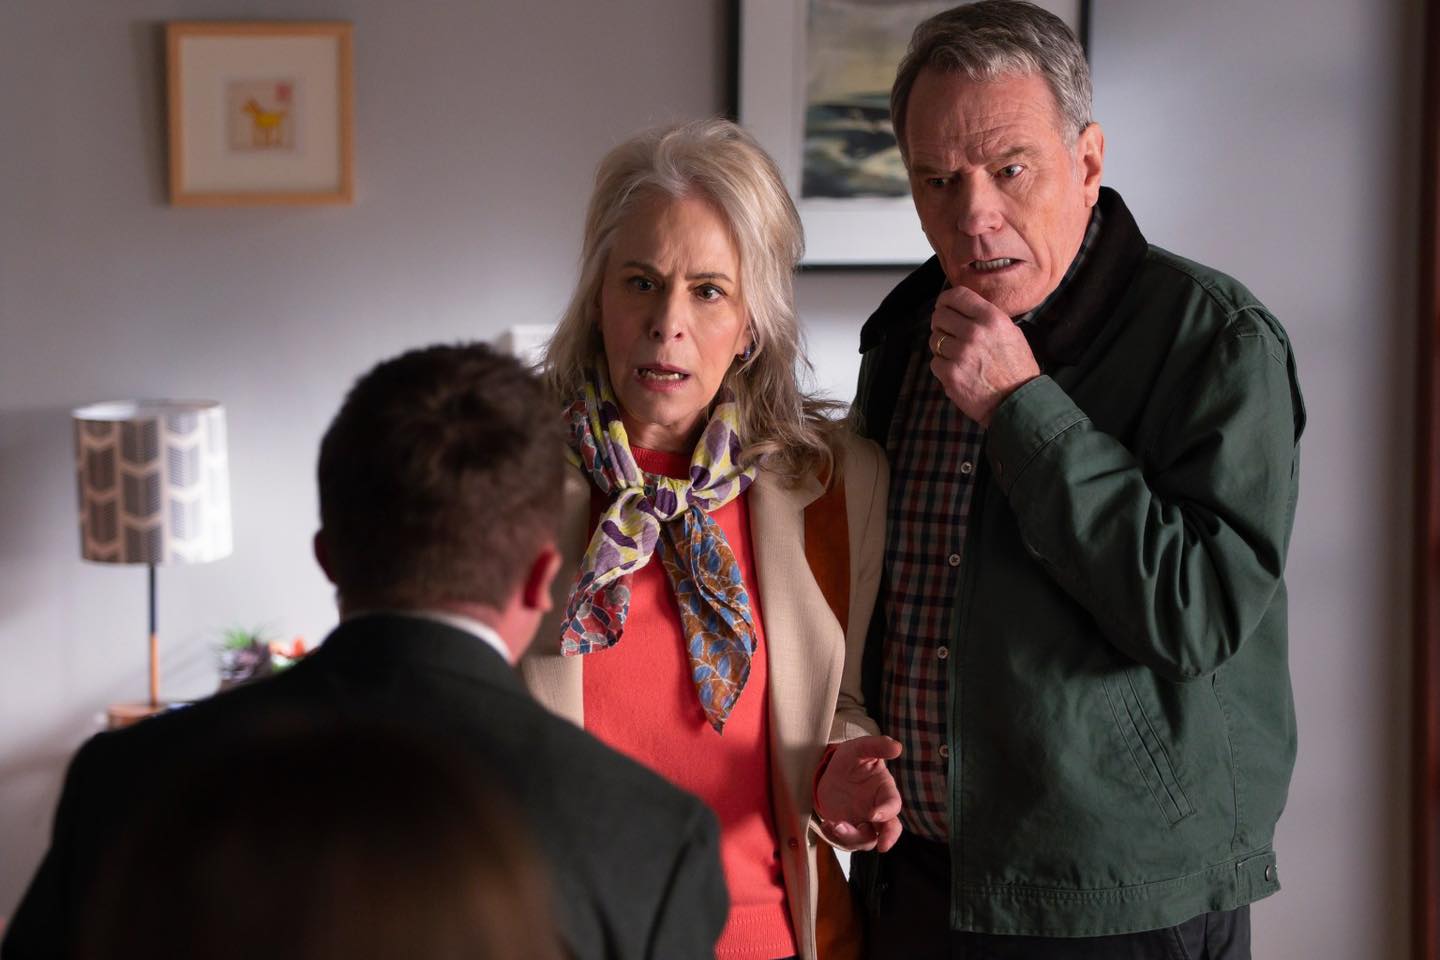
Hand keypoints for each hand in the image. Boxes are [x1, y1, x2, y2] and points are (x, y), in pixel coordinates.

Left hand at [815, 735, 902, 851]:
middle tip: (883, 846)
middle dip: (888, 838)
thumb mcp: (859, 748)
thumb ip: (876, 746)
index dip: (887, 812)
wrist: (830, 771)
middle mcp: (877, 810)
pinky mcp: (847, 829)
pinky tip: (826, 825)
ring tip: (835, 825)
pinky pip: (845, 841)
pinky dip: (835, 837)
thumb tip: (897, 746)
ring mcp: (863, 822)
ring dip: (852, 837)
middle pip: (890, 830)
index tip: (874, 814)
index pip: (893, 805)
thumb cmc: (851, 760)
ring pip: (866, 840)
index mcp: (885, 791)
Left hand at [929, 285, 1040, 425]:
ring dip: (941, 346)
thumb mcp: (1011, 332)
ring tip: (957, 354)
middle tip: (947, 331)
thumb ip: (986, 317)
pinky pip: (935, 362)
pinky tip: (957, 371)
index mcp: (991, 318)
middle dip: (940, 322)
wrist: (1018, 402)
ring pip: (934, 339)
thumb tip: (962, 307)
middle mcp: (974, 332)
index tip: (943, 305)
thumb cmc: (1016, 368)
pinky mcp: (950, 374)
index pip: (957, 295)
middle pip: (939, 315)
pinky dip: (942, 367)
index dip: (946, 299)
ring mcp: (960, 353)